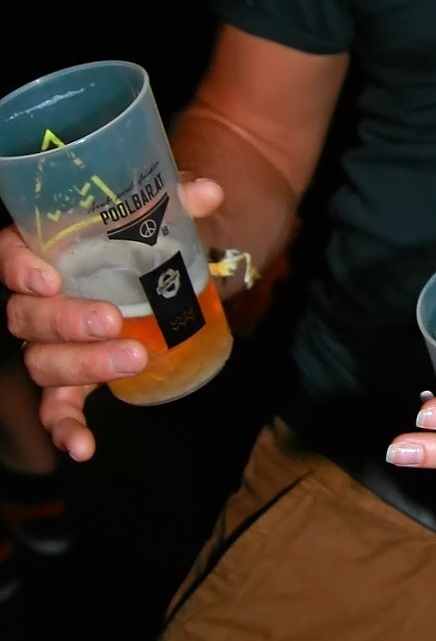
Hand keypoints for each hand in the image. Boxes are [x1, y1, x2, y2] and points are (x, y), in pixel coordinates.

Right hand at [1, 176, 224, 460]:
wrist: (166, 265)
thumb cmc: (148, 231)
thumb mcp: (163, 210)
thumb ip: (179, 198)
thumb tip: (210, 193)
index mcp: (47, 247)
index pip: (10, 254)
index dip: (19, 268)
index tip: (49, 279)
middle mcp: (39, 296)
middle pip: (26, 316)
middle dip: (66, 322)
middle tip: (113, 321)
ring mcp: (52, 342)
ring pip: (43, 360)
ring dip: (83, 365)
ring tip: (135, 358)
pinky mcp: (73, 378)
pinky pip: (56, 407)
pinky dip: (66, 429)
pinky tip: (82, 448)